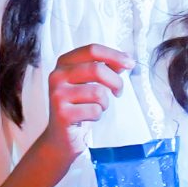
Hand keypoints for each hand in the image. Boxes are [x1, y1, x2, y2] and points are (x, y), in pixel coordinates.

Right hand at [35, 44, 133, 158]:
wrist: (61, 136)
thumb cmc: (78, 106)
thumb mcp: (90, 82)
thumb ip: (105, 68)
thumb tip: (126, 59)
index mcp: (64, 63)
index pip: (92, 50)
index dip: (114, 55)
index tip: (130, 63)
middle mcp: (57, 76)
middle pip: (97, 69)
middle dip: (116, 81)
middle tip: (119, 91)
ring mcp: (58, 95)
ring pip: (98, 92)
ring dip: (105, 102)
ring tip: (98, 107)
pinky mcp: (62, 114)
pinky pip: (94, 110)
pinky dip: (98, 115)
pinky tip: (88, 117)